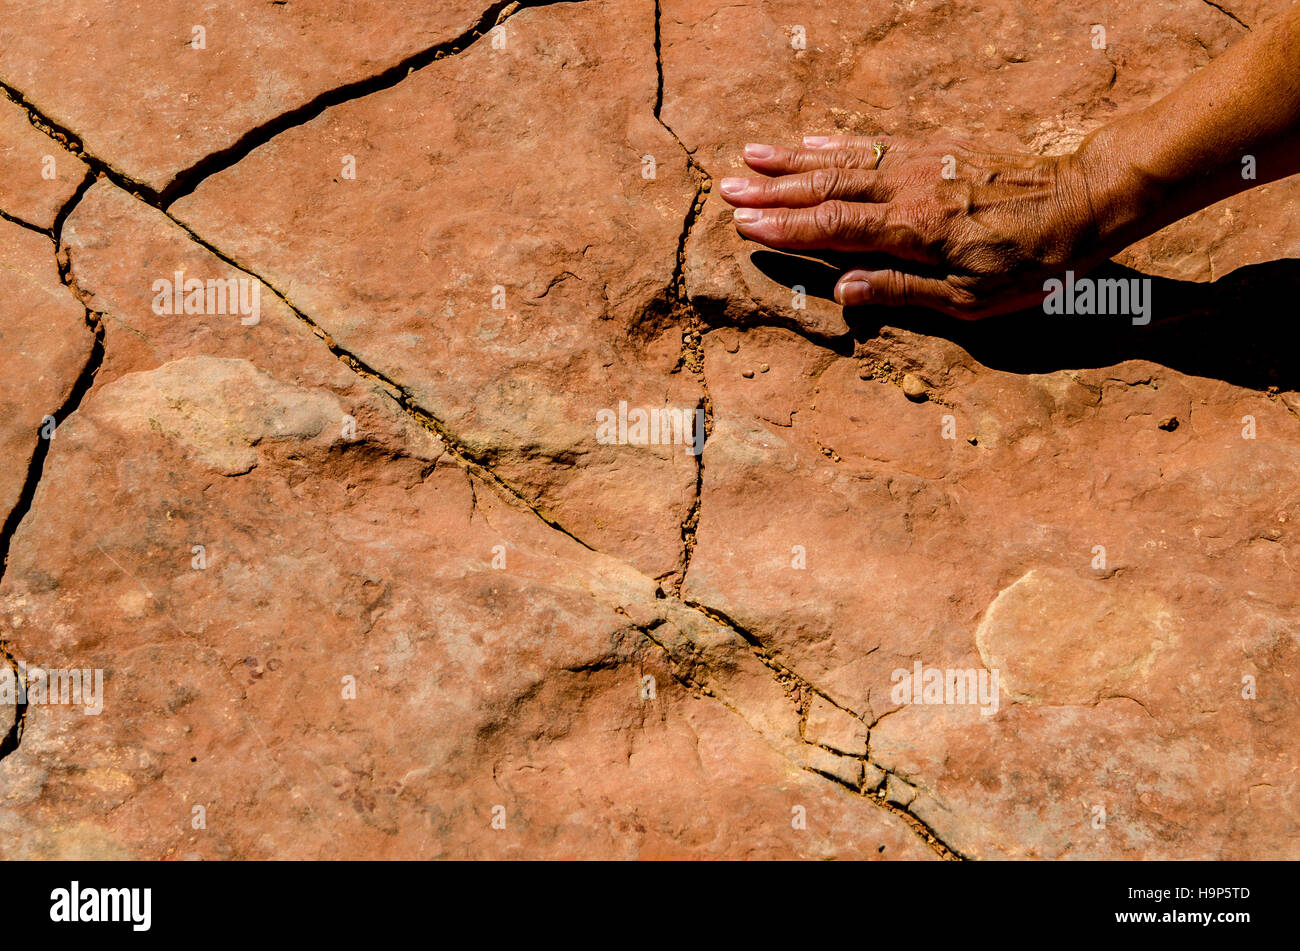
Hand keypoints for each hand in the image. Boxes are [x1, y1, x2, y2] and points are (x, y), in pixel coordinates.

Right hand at [721, 135, 1110, 318]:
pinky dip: (841, 139)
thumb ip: (903, 292)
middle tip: (726, 188)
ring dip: (795, 158)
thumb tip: (841, 293)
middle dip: (773, 190)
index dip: (786, 228)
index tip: (743, 226)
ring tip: (752, 155)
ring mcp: (924, 162)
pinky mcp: (941, 147)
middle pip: (827, 187)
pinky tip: (815, 137)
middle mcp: (910, 188)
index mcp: (913, 230)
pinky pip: (879, 142)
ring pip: (846, 157)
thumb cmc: (1036, 262)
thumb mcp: (973, 300)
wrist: (1089, 199)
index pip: (834, 227)